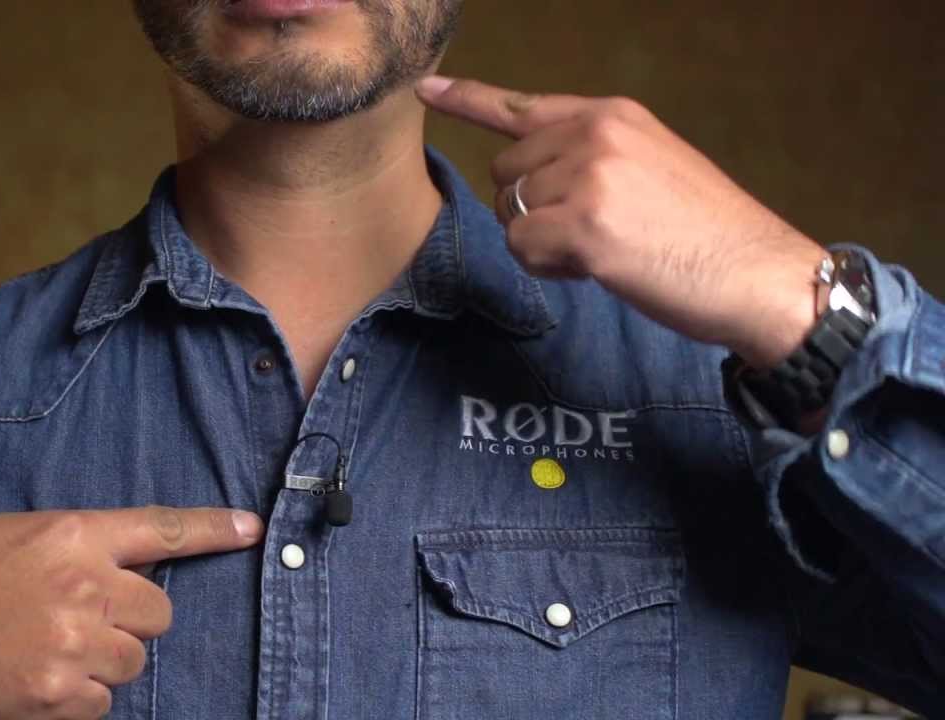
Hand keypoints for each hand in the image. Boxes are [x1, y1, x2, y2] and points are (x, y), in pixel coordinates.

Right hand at [0, 506, 263, 719]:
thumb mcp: (10, 539)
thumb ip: (71, 549)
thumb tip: (121, 570)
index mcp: (70, 534)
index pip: (160, 526)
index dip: (214, 528)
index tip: (251, 528)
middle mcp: (82, 583)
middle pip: (157, 612)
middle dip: (130, 624)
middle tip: (81, 627)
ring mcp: (73, 641)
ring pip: (130, 664)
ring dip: (100, 667)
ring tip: (40, 656)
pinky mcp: (57, 695)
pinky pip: (100, 706)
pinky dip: (74, 704)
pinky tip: (29, 686)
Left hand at [416, 75, 826, 367]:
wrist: (757, 272)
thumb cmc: (704, 232)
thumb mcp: (651, 165)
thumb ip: (591, 158)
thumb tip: (534, 181)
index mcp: (612, 116)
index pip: (521, 105)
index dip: (467, 99)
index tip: (427, 90)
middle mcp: (594, 135)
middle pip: (505, 173)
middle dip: (530, 209)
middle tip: (590, 231)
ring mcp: (587, 177)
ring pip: (510, 214)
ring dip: (541, 243)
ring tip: (602, 249)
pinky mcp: (583, 225)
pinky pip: (522, 248)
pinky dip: (547, 268)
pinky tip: (594, 268)